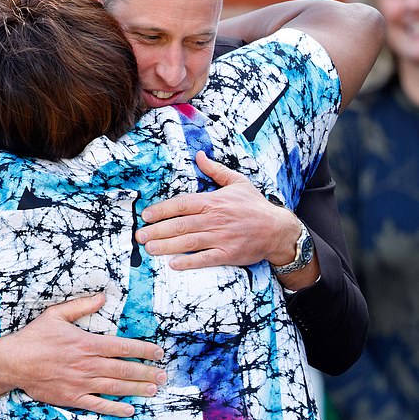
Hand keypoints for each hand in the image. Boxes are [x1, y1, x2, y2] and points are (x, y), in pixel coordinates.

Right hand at [0, 293, 166, 416]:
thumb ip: (81, 306)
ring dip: (137, 389)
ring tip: (154, 389)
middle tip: (163, 375)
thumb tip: (103, 296)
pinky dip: (115, 408)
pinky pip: (98, 405)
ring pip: (116, 388)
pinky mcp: (72, 398)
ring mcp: (81, 383)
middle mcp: (88, 364)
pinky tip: (129, 409)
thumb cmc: (34, 337)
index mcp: (87, 343)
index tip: (158, 353)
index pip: (123, 347)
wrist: (13, 362)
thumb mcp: (56, 314)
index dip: (144, 350)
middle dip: (147, 372)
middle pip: (124, 370)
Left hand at [136, 152, 302, 270]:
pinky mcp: (228, 254)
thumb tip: (200, 155)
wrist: (278, 229)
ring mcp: (221, 237)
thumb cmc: (255, 205)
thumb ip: (215, 170)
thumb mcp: (237, 182)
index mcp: (214, 201)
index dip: (162, 209)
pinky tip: (173, 263)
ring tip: (149, 248)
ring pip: (188, 242)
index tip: (146, 215)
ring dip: (166, 245)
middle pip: (180, 224)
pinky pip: (205, 258)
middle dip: (157, 230)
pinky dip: (189, 262)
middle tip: (140, 235)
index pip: (182, 204)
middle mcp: (215, 219)